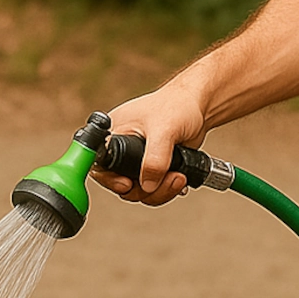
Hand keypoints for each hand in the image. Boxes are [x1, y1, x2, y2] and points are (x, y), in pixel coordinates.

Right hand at [91, 86, 209, 206]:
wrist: (198, 107)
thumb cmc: (177, 105)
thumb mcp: (164, 130)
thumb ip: (155, 160)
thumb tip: (147, 185)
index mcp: (114, 134)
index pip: (100, 166)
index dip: (111, 181)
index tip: (129, 184)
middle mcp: (122, 150)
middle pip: (122, 186)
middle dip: (147, 189)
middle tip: (169, 178)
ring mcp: (138, 162)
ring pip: (140, 191)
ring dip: (161, 191)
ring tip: (179, 177)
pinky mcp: (153, 169)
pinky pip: (153, 190)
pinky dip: (167, 190)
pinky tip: (180, 178)